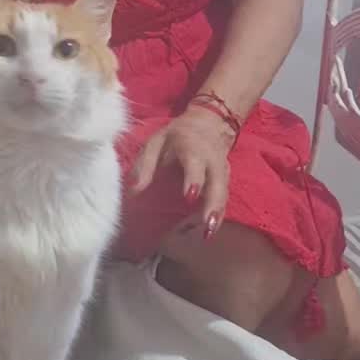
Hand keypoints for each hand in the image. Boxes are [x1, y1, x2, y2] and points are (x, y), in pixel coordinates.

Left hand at [133, 104, 233, 237]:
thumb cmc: (176, 137)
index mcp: (193, 148)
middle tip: (207, 226)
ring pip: (223, 194)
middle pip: (217, 183)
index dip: (194, 179)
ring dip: (217, 214)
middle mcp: (212, 160)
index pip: (196, 164)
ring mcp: (222, 171)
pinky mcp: (226, 182)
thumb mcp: (156, 142)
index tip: (189, 196)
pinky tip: (207, 231)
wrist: (208, 125)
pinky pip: (223, 199)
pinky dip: (217, 215)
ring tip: (208, 234)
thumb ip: (145, 165)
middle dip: (213, 205)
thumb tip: (134, 190)